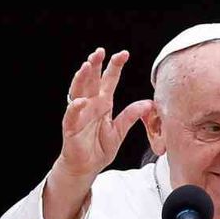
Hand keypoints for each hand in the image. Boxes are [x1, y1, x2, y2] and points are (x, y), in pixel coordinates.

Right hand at [56, 48, 152, 184]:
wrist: (86, 166)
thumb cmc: (99, 147)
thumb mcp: (120, 130)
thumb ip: (131, 116)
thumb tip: (148, 103)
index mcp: (103, 103)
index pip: (109, 80)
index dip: (115, 67)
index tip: (123, 53)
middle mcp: (90, 105)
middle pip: (92, 81)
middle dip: (95, 65)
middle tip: (99, 51)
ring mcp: (79, 114)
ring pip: (78, 92)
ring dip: (82, 79)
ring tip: (86, 66)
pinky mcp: (71, 128)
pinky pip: (72, 116)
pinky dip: (75, 108)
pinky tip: (81, 100)